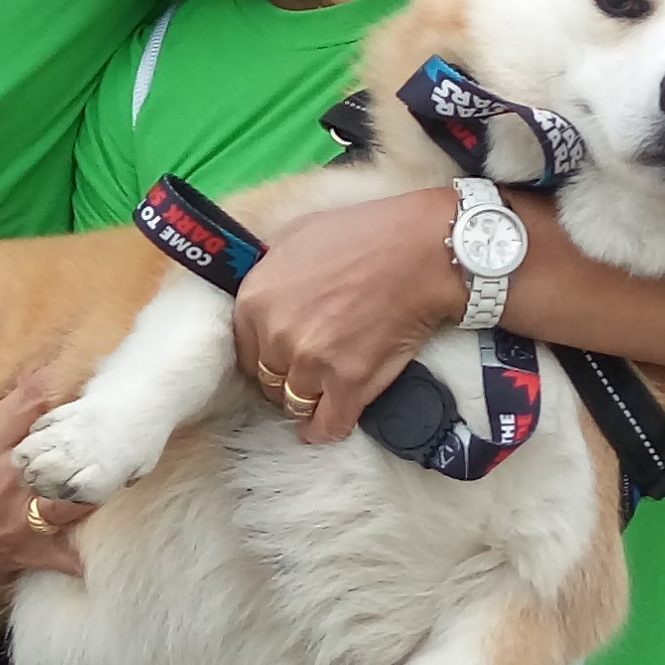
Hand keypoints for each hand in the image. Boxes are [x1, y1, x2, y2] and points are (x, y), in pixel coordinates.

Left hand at [238, 190, 466, 445]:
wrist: (420, 251)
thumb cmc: (363, 235)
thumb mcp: (295, 237)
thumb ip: (269, 273)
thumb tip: (265, 294)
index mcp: (254, 301)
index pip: (244, 351)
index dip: (264, 356)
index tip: (279, 357)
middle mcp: (276, 336)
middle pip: (268, 380)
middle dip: (285, 378)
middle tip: (307, 371)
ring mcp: (312, 363)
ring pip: (294, 404)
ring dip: (306, 402)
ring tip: (321, 394)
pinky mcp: (349, 384)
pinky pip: (327, 425)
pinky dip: (326, 429)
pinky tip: (327, 425)